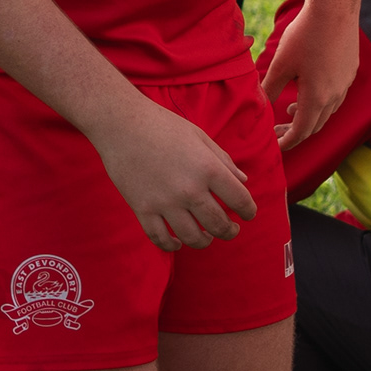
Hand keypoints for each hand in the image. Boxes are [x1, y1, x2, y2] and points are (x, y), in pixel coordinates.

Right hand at [87, 95, 258, 251]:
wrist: (121, 124)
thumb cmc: (163, 125)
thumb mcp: (199, 137)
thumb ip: (223, 160)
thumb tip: (243, 181)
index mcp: (208, 168)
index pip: (240, 200)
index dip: (249, 211)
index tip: (247, 214)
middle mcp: (189, 189)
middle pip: (218, 224)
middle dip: (229, 231)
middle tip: (230, 229)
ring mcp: (165, 201)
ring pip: (192, 237)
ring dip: (204, 242)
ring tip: (206, 238)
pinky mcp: (142, 208)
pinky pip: (159, 238)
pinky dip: (170, 246)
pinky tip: (176, 243)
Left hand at [259, 0, 358, 152]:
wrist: (335, 8)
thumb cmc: (305, 34)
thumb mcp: (281, 63)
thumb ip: (270, 88)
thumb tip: (259, 107)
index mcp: (317, 97)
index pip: (302, 131)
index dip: (288, 142)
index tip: (276, 146)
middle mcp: (335, 95)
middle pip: (316, 125)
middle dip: (296, 131)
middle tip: (277, 131)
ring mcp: (345, 83)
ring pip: (327, 111)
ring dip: (309, 115)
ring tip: (290, 108)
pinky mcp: (349, 70)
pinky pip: (335, 96)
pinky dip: (320, 101)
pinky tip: (309, 88)